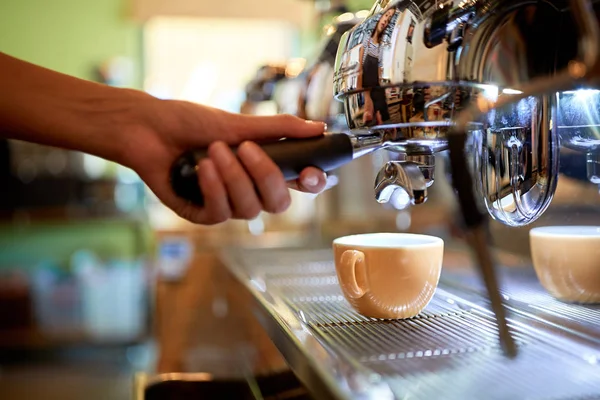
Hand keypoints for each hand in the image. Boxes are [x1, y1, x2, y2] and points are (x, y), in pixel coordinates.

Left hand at [124, 97, 328, 224]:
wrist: (146, 127)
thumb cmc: (190, 121)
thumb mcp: (238, 123)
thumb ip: (278, 129)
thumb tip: (317, 127)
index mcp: (261, 166)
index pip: (298, 184)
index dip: (312, 183)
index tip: (310, 173)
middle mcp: (247, 188)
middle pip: (278, 203)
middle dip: (266, 176)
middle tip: (246, 148)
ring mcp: (225, 203)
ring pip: (249, 209)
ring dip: (233, 178)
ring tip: (213, 151)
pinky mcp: (200, 213)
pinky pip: (220, 213)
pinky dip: (213, 188)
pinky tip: (201, 168)